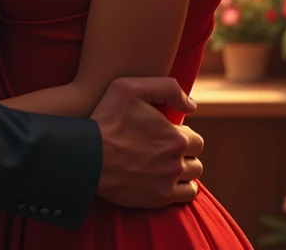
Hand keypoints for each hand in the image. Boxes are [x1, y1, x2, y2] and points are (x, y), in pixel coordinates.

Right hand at [91, 77, 202, 208]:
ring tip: (167, 166)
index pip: (196, 140)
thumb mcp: (131, 87)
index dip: (184, 136)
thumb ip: (167, 88)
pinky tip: (166, 180)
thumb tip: (191, 105)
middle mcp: (176, 161)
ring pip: (193, 179)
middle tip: (166, 150)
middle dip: (186, 155)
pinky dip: (181, 189)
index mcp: (175, 136)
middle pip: (196, 160)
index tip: (168, 135)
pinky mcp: (159, 198)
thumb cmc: (107, 118)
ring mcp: (168, 181)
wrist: (89, 156)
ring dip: (184, 172)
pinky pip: (186, 196)